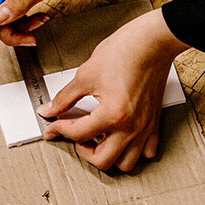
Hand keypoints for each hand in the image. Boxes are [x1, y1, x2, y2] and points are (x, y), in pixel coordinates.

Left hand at [39, 10, 188, 171]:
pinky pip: (147, 151)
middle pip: (102, 161)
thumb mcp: (86, 74)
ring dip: (109, 156)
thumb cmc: (126, 52)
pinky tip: (121, 137)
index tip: (52, 126)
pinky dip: (133, 151)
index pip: (78, 134)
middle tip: (75, 137)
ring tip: (98, 140)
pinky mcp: (154, 122)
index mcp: (113, 114)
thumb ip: (65, 97)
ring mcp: (145, 127)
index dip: (58, 129)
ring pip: (127, 163)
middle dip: (83, 152)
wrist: (153, 41)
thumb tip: (50, 109)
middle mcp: (131, 127)